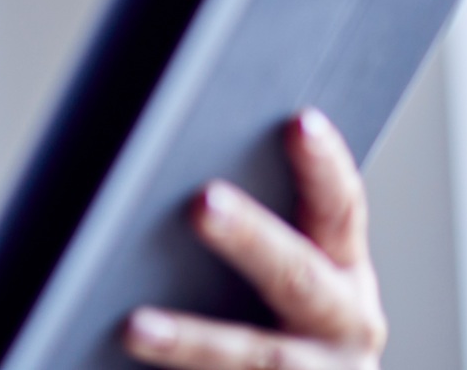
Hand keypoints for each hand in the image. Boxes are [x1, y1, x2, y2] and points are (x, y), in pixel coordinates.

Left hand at [124, 109, 386, 369]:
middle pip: (296, 277)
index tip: (299, 121)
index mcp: (343, 269)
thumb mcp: (275, 270)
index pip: (339, 207)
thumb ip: (242, 222)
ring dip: (192, 342)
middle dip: (249, 239)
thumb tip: (157, 159)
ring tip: (134, 327)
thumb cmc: (266, 312)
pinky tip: (122, 351)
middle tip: (202, 203)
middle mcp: (344, 325)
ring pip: (254, 357)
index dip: (324, 166)